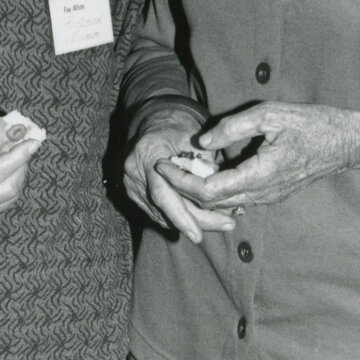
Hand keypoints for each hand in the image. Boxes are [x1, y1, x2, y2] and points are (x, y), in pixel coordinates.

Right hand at [0, 122, 42, 239]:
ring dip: (19, 176)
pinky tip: (6, 172)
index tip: (32, 141)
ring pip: (10, 198)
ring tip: (16, 156)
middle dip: (23, 164)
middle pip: (10, 187)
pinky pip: (2, 205)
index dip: (18, 156)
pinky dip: (10, 187)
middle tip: (26, 144)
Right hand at [123, 107, 234, 244]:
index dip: (180, 217)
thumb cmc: (177, 128)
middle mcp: (134, 172)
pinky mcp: (135, 194)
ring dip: (191, 222)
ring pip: (163, 215)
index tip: (198, 235)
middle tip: (227, 225)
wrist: (154, 123)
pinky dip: (180, 217)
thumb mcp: (194, 137)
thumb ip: (205, 162)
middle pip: (165, 209)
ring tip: (222, 221)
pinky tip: (202, 217)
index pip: (162, 193)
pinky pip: (159, 212)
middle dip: (197, 221)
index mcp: (147, 153)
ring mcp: (131, 185)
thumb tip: (220, 188)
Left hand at [153, 101, 359, 209]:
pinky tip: (207, 174)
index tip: (163, 165)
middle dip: (183, 189)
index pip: (208, 191)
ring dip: (199, 192)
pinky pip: (239, 200)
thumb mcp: (270, 114)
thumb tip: (201, 139)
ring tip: (180, 170)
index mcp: (260, 175)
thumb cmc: (313, 124)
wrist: (348, 142)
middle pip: (212, 203)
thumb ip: (233, 127)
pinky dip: (217, 192)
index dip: (181, 181)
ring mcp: (270, 197)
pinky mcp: (274, 194)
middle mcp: (263, 193)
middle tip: (163, 168)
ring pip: (224, 205)